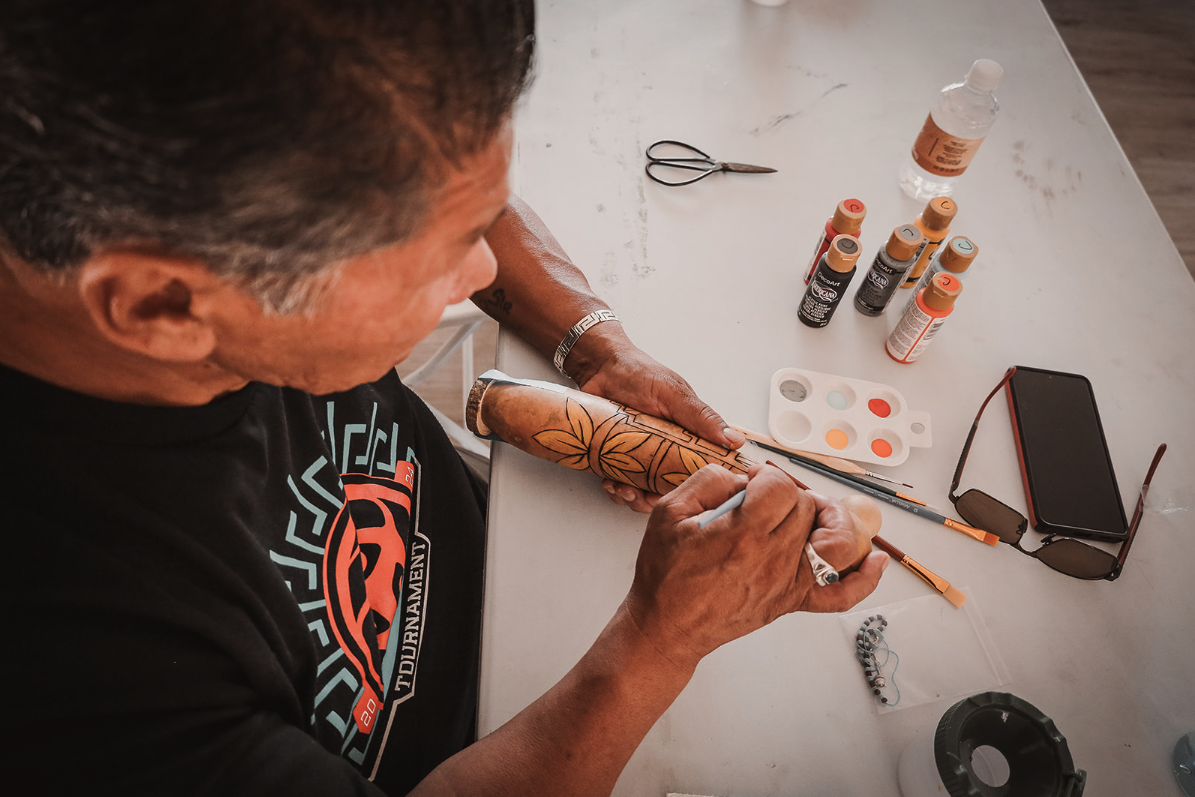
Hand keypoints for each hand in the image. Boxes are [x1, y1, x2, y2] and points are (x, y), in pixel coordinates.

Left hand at [570, 328, 744, 512]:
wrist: (599, 366)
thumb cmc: (638, 372)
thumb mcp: (673, 393)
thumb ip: (701, 417)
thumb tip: (733, 440)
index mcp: (687, 437)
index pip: (697, 471)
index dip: (691, 488)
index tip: (680, 496)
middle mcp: (666, 449)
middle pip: (668, 488)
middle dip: (654, 498)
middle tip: (640, 495)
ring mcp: (641, 454)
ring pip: (643, 489)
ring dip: (631, 496)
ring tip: (620, 489)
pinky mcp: (618, 456)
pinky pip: (620, 482)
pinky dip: (614, 488)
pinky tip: (609, 482)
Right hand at [623, 464, 886, 669]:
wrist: (667, 627)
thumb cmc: (666, 576)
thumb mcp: (668, 513)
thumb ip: (708, 481)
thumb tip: (741, 476)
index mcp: (744, 533)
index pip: (781, 486)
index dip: (765, 476)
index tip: (748, 484)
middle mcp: (774, 558)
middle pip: (807, 507)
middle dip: (788, 494)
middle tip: (765, 499)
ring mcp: (788, 582)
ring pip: (839, 542)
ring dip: (836, 519)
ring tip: (817, 511)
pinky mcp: (792, 602)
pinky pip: (842, 595)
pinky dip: (866, 578)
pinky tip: (877, 560)